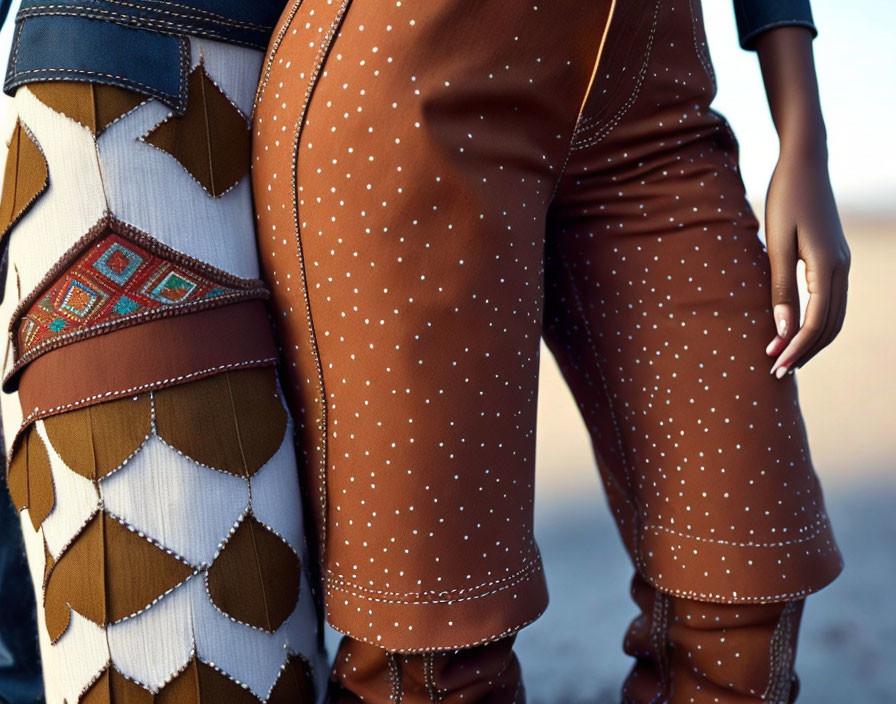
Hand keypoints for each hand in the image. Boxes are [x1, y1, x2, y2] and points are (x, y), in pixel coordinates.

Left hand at [764, 145, 849, 376]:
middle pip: (830, 326)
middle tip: (777, 372)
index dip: (796, 347)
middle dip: (805, 351)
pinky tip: (795, 330)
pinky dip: (816, 322)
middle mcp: (841, 268)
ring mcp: (841, 264)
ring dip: (812, 340)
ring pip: (834, 316)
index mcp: (828, 266)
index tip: (774, 366)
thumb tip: (782, 329)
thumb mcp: (777, 244)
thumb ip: (781, 288)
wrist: (805, 164)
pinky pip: (831, 301)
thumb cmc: (785, 200)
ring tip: (785, 358)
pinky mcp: (834, 259)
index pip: (817, 322)